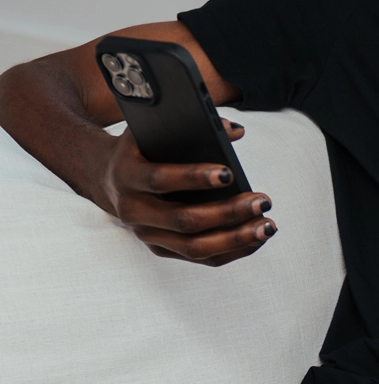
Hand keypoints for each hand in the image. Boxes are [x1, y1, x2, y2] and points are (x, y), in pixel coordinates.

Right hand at [97, 119, 275, 265]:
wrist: (107, 177)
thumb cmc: (140, 148)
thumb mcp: (152, 129)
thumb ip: (188, 124)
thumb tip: (236, 130)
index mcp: (127, 175)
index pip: (161, 180)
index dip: (195, 177)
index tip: (230, 174)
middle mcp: (133, 211)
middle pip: (184, 220)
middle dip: (228, 213)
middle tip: (262, 201)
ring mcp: (147, 235)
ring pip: (195, 247)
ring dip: (236, 239)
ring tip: (266, 225)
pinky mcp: (161, 249)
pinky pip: (201, 258)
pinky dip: (233, 251)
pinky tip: (257, 239)